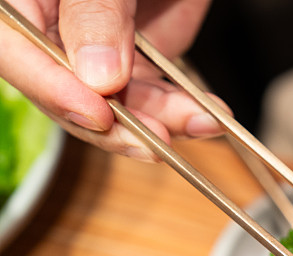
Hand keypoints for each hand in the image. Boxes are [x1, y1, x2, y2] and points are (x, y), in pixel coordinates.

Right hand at [0, 0, 219, 159]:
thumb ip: (95, 11)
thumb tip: (98, 79)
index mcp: (22, 4)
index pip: (18, 55)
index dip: (54, 91)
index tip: (98, 114)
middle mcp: (53, 32)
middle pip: (69, 96)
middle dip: (118, 124)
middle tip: (156, 140)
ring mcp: (95, 53)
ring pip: (117, 109)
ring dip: (162, 123)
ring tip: (201, 121)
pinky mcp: (135, 64)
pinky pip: (153, 100)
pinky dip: (182, 112)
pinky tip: (208, 116)